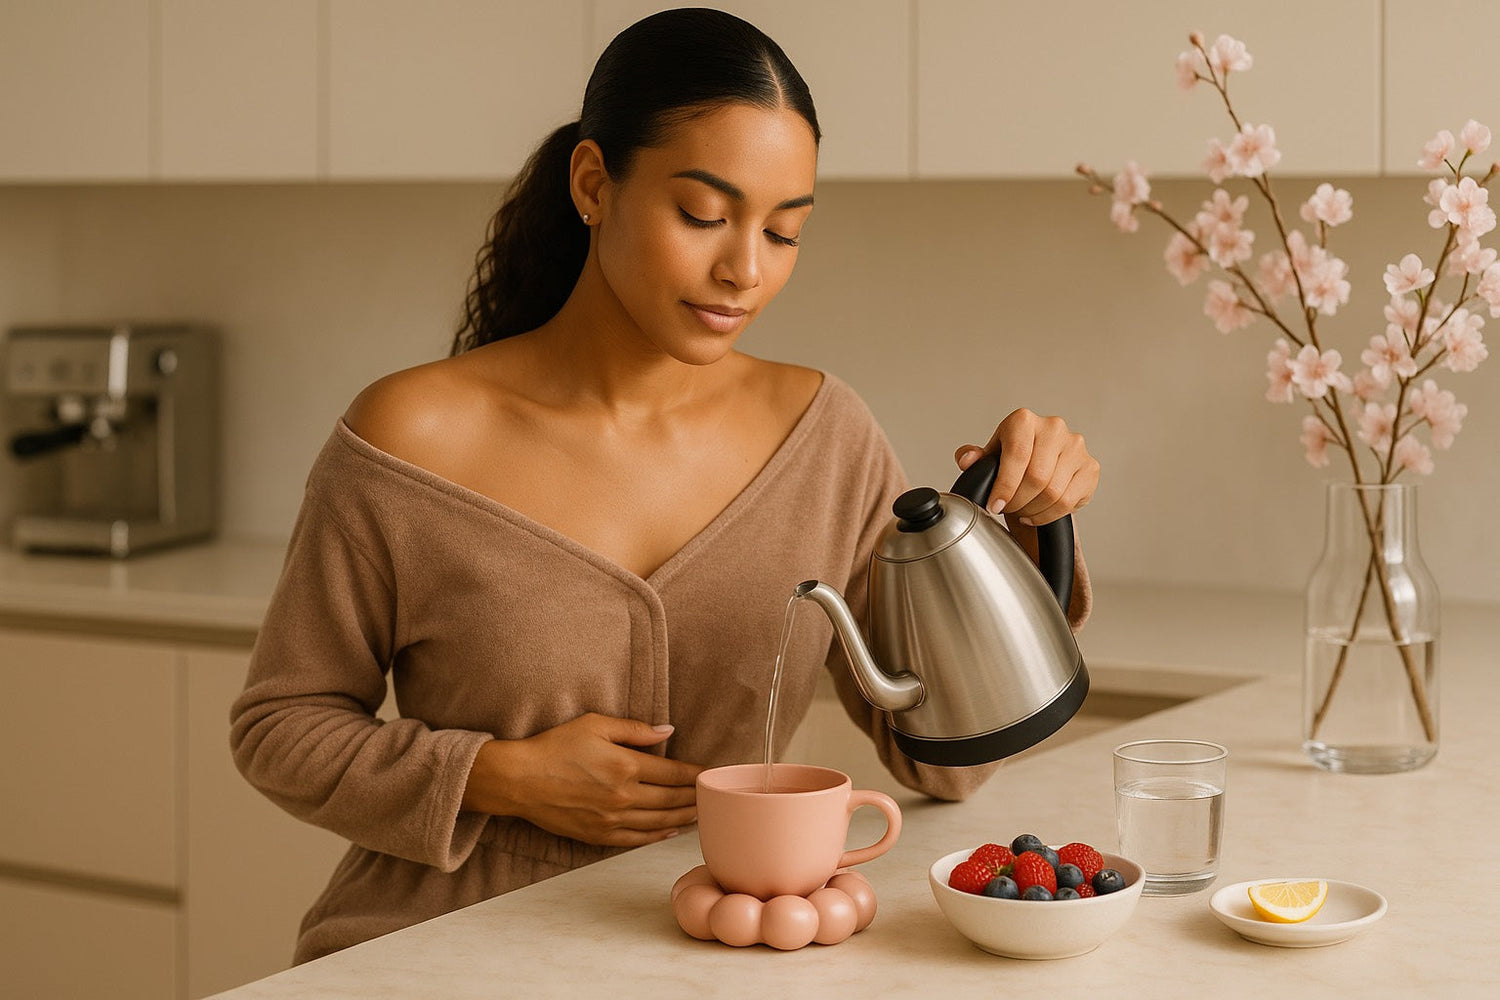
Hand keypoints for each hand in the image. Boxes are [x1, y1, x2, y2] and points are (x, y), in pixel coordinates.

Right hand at [461, 713, 703, 847]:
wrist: (519, 780)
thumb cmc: (555, 746)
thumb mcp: (595, 724)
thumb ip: (635, 729)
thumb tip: (668, 732)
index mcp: (626, 766)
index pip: (674, 773)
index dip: (696, 774)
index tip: (711, 773)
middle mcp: (624, 796)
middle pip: (672, 800)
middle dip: (696, 797)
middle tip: (714, 796)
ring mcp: (612, 820)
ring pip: (659, 822)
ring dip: (683, 818)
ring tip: (700, 814)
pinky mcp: (599, 835)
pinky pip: (637, 839)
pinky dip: (657, 836)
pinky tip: (670, 831)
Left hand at [955, 409, 1098, 525]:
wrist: (1041, 465)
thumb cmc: (1013, 459)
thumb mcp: (990, 457)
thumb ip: (974, 458)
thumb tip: (967, 459)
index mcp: (1024, 420)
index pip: (1017, 456)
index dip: (1004, 486)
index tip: (994, 505)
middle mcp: (1054, 428)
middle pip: (1036, 477)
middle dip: (1017, 501)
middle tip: (1007, 509)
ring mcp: (1076, 447)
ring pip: (1053, 492)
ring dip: (1032, 510)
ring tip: (1021, 511)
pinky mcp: (1090, 467)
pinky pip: (1068, 502)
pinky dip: (1048, 515)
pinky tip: (1037, 513)